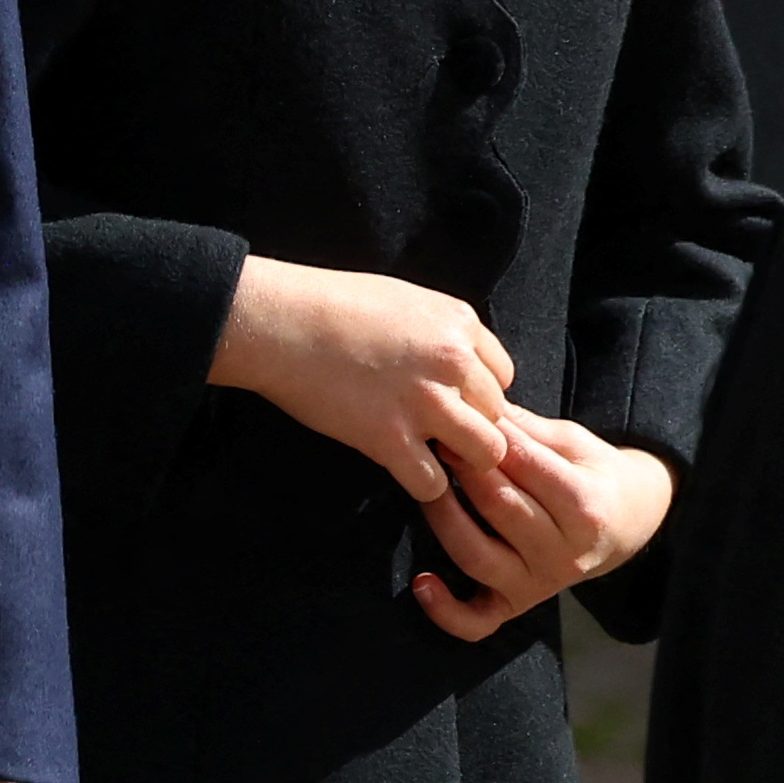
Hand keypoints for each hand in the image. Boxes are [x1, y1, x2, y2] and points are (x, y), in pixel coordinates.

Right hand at [209, 257, 513, 505]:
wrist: (281, 322)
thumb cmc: (331, 303)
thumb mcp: (404, 299)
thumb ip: (441, 331)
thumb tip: (461, 363)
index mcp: (459, 323)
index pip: (502, 376)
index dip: (477, 393)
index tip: (450, 398)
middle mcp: (453, 362)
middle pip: (497, 415)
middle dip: (470, 426)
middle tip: (436, 429)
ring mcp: (425, 403)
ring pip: (486, 453)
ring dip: (461, 460)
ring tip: (431, 453)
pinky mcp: (391, 439)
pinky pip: (434, 483)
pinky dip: (422, 483)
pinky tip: (401, 466)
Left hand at [412, 415, 675, 641]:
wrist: (627, 524)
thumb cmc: (593, 473)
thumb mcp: (572, 441)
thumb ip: (525, 428)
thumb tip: (476, 403)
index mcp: (585, 507)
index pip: (524, 466)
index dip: (484, 437)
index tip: (455, 412)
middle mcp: (565, 554)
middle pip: (498, 507)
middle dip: (461, 468)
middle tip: (435, 438)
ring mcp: (539, 585)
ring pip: (477, 556)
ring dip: (443, 517)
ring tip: (425, 485)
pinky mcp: (518, 605)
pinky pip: (478, 622)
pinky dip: (446, 611)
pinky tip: (422, 583)